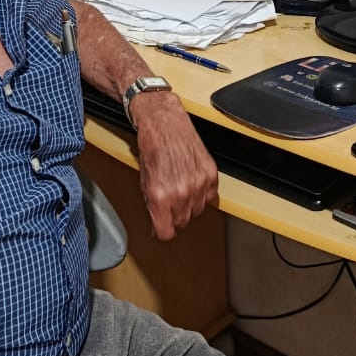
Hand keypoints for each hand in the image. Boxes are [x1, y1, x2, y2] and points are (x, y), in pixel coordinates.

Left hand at [132, 90, 218, 239]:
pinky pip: (210, 197)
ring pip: (197, 212)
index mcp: (160, 196)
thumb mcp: (144, 180)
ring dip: (189, 206)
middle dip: (174, 218)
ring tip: (180, 188)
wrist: (164, 122)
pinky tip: (192, 182)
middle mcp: (180, 192)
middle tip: (169, 204)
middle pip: (182, 224)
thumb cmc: (152, 146)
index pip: (167, 233)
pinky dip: (202, 194)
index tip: (163, 227)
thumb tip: (159, 225)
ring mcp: (198, 183)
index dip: (163, 231)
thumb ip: (152, 206)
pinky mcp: (210, 174)